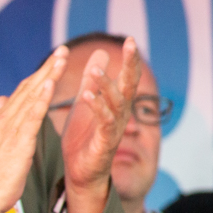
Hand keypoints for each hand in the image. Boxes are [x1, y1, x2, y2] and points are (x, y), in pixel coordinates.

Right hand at [0, 48, 67, 212]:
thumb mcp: (2, 141)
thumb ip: (6, 119)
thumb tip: (3, 100)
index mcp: (5, 119)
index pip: (25, 90)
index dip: (41, 73)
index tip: (55, 58)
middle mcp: (6, 119)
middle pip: (29, 87)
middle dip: (47, 67)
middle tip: (63, 50)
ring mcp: (11, 129)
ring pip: (31, 96)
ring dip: (46, 76)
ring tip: (60, 60)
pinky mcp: (18, 141)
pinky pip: (31, 116)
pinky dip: (40, 99)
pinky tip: (49, 86)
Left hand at [59, 37, 141, 212]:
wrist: (81, 172)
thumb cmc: (85, 137)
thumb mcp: (87, 101)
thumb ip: (94, 79)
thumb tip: (101, 53)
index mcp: (117, 103)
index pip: (128, 77)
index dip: (130, 59)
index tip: (130, 40)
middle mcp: (122, 114)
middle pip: (130, 85)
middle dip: (130, 65)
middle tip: (131, 45)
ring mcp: (115, 128)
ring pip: (116, 102)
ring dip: (107, 85)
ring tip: (96, 70)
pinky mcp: (105, 142)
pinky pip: (104, 122)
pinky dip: (97, 107)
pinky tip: (88, 94)